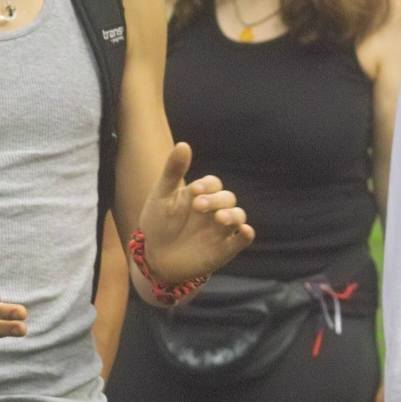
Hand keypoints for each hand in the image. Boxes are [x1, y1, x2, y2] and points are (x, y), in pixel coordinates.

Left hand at [133, 142, 252, 286]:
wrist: (154, 257)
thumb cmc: (158, 223)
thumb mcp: (162, 196)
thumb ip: (173, 171)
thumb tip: (183, 144)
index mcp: (200, 195)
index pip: (213, 184)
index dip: (206, 185)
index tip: (193, 191)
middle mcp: (214, 210)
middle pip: (227, 199)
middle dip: (215, 200)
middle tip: (198, 206)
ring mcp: (221, 230)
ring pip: (238, 216)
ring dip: (233, 215)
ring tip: (220, 219)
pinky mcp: (225, 249)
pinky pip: (241, 240)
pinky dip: (246, 234)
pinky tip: (245, 231)